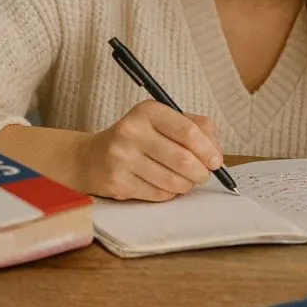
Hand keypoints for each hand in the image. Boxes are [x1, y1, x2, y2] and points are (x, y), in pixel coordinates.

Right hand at [78, 100, 224, 200]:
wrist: (90, 158)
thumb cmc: (137, 139)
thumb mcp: (162, 122)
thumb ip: (195, 129)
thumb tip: (216, 154)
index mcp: (148, 111)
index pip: (189, 131)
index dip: (209, 150)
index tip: (216, 161)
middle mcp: (131, 131)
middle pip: (184, 159)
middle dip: (201, 172)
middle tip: (202, 174)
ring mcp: (122, 158)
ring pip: (173, 181)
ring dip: (187, 185)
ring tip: (184, 180)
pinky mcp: (118, 182)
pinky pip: (159, 194)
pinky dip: (170, 193)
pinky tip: (164, 185)